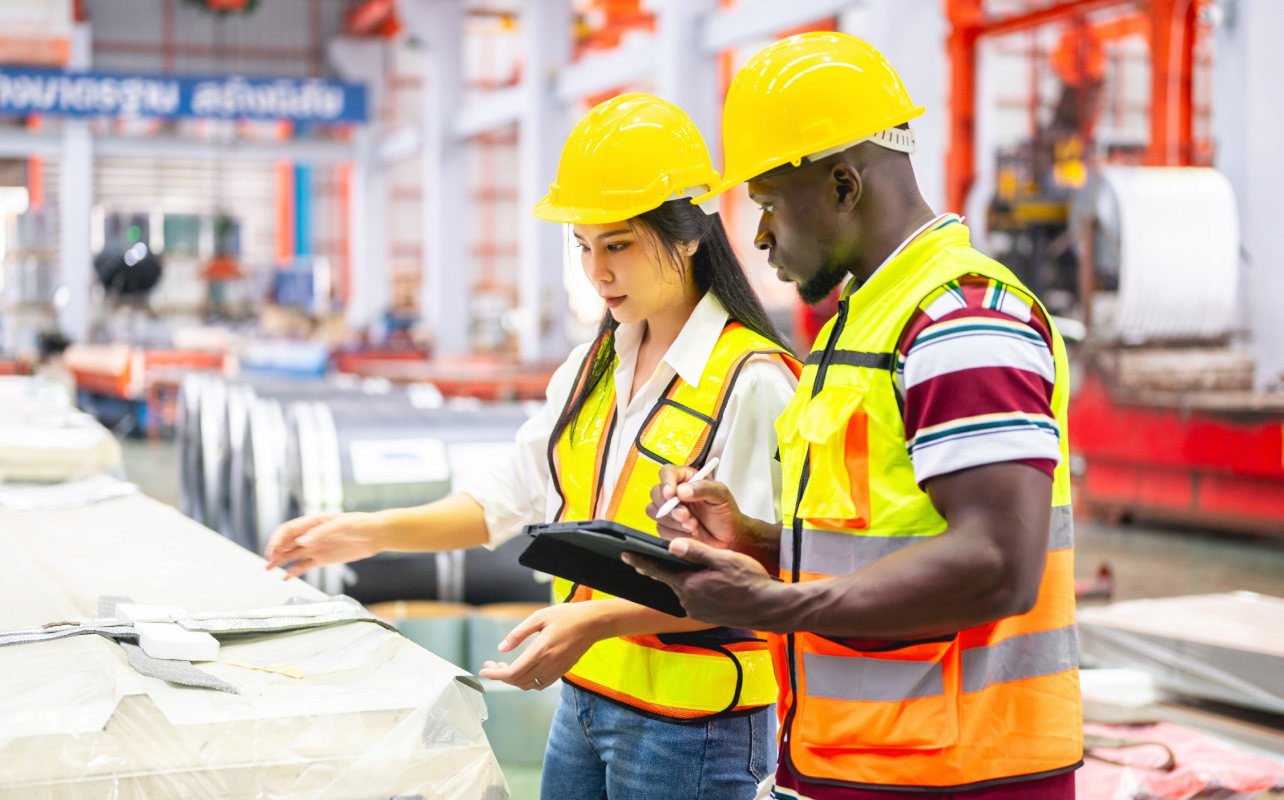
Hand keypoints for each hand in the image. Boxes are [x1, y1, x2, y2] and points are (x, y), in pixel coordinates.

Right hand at [263, 512, 383, 578]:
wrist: (375, 535)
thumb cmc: (360, 524)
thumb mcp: (342, 525)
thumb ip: (321, 534)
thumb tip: (302, 541)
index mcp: (313, 522)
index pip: (289, 530)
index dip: (278, 539)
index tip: (272, 549)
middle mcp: (310, 535)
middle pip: (287, 543)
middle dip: (275, 551)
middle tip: (267, 561)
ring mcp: (315, 548)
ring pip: (292, 555)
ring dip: (279, 561)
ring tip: (268, 569)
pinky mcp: (322, 559)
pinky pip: (304, 566)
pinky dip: (294, 571)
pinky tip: (285, 577)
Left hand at [477, 603, 607, 690]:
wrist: (592, 623)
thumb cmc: (566, 616)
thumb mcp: (539, 618)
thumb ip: (518, 634)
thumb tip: (501, 648)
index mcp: (540, 651)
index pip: (512, 672)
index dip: (495, 675)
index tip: (484, 671)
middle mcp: (548, 664)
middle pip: (518, 680)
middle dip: (500, 675)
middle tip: (491, 665)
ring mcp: (556, 670)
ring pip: (529, 685)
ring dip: (514, 680)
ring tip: (504, 668)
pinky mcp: (562, 671)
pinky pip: (540, 684)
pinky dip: (528, 681)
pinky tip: (523, 670)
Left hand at [624, 539, 781, 628]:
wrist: (769, 608)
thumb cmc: (750, 582)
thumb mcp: (723, 560)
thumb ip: (696, 552)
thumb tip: (671, 545)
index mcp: (689, 585)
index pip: (658, 571)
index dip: (640, 561)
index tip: (625, 555)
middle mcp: (688, 601)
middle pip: (669, 580)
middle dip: (659, 569)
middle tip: (644, 559)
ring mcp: (696, 611)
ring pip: (681, 590)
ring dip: (681, 579)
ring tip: (685, 568)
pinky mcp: (705, 616)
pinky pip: (692, 599)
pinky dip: (692, 589)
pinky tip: (702, 583)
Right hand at [646, 464, 744, 549]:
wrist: (729, 537)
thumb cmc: (726, 513)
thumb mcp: (722, 495)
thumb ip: (704, 488)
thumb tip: (682, 490)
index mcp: (687, 479)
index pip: (668, 473)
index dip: (666, 482)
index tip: (671, 494)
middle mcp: (676, 493)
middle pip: (656, 492)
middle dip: (669, 506)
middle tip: (685, 515)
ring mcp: (670, 511)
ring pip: (654, 511)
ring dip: (673, 521)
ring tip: (694, 526)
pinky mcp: (668, 527)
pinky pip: (661, 528)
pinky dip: (676, 533)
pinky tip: (691, 533)